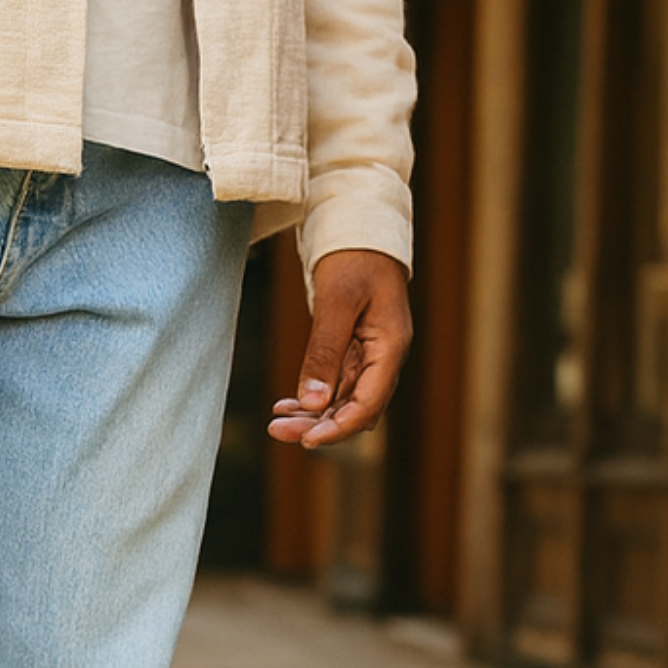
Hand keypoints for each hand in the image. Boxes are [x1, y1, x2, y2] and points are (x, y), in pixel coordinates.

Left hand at [268, 248, 411, 448]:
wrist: (360, 227)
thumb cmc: (354, 257)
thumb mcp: (337, 301)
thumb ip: (325, 351)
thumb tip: (313, 401)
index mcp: (391, 347)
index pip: (368, 403)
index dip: (338, 427)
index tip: (305, 440)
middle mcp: (385, 357)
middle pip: (356, 409)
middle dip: (319, 426)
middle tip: (276, 430)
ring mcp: (370, 355)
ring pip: (343, 400)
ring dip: (313, 415)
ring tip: (276, 422)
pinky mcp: (354, 349)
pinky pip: (336, 384)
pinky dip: (313, 397)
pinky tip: (286, 404)